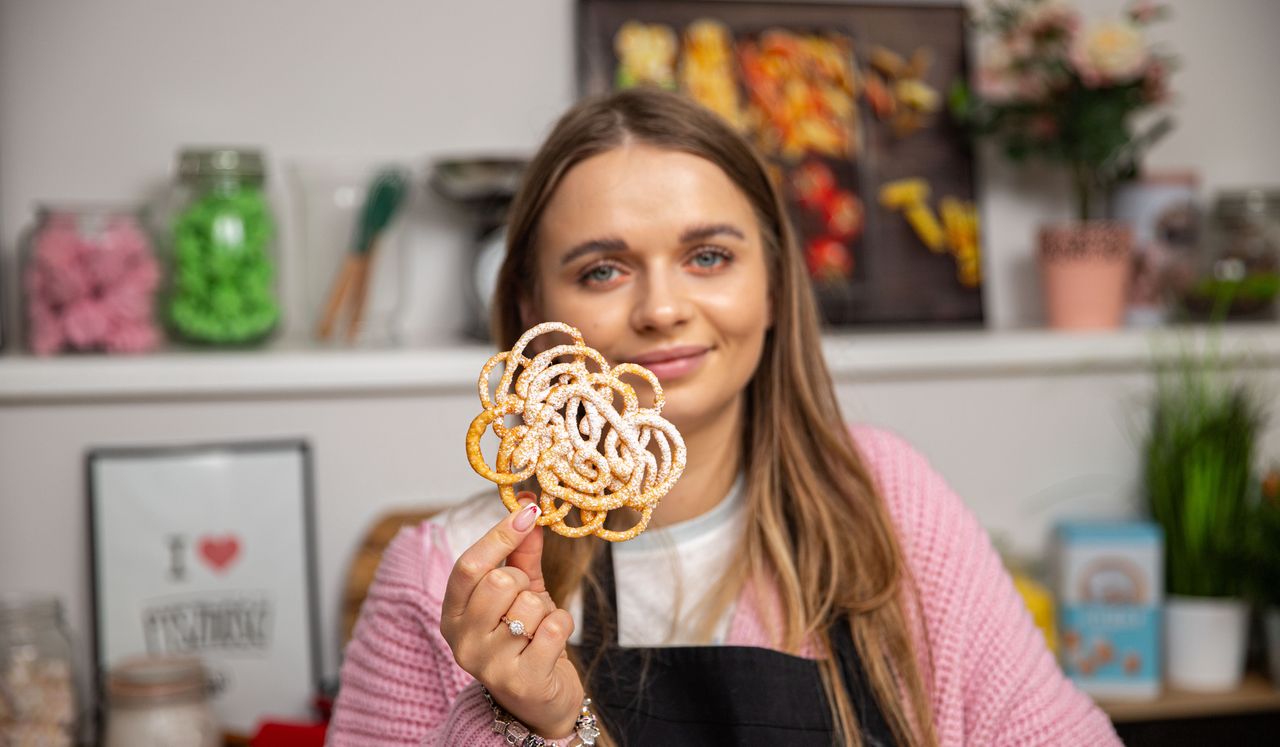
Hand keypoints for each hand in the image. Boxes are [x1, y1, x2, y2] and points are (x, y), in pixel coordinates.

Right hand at [440, 492, 583, 738]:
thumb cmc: (526, 640)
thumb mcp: (519, 593)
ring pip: (529, 604)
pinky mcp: (523, 681)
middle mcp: (462, 642)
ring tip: (538, 630)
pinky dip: (562, 625)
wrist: (542, 702)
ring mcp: (490, 665)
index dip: (499, 534)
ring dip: (545, 610)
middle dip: (524, 584)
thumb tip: (529, 504)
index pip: (468, 566)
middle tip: (527, 602)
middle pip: (499, 581)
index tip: (529, 512)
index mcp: (453, 616)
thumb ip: (520, 553)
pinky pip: (553, 627)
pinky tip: (553, 642)